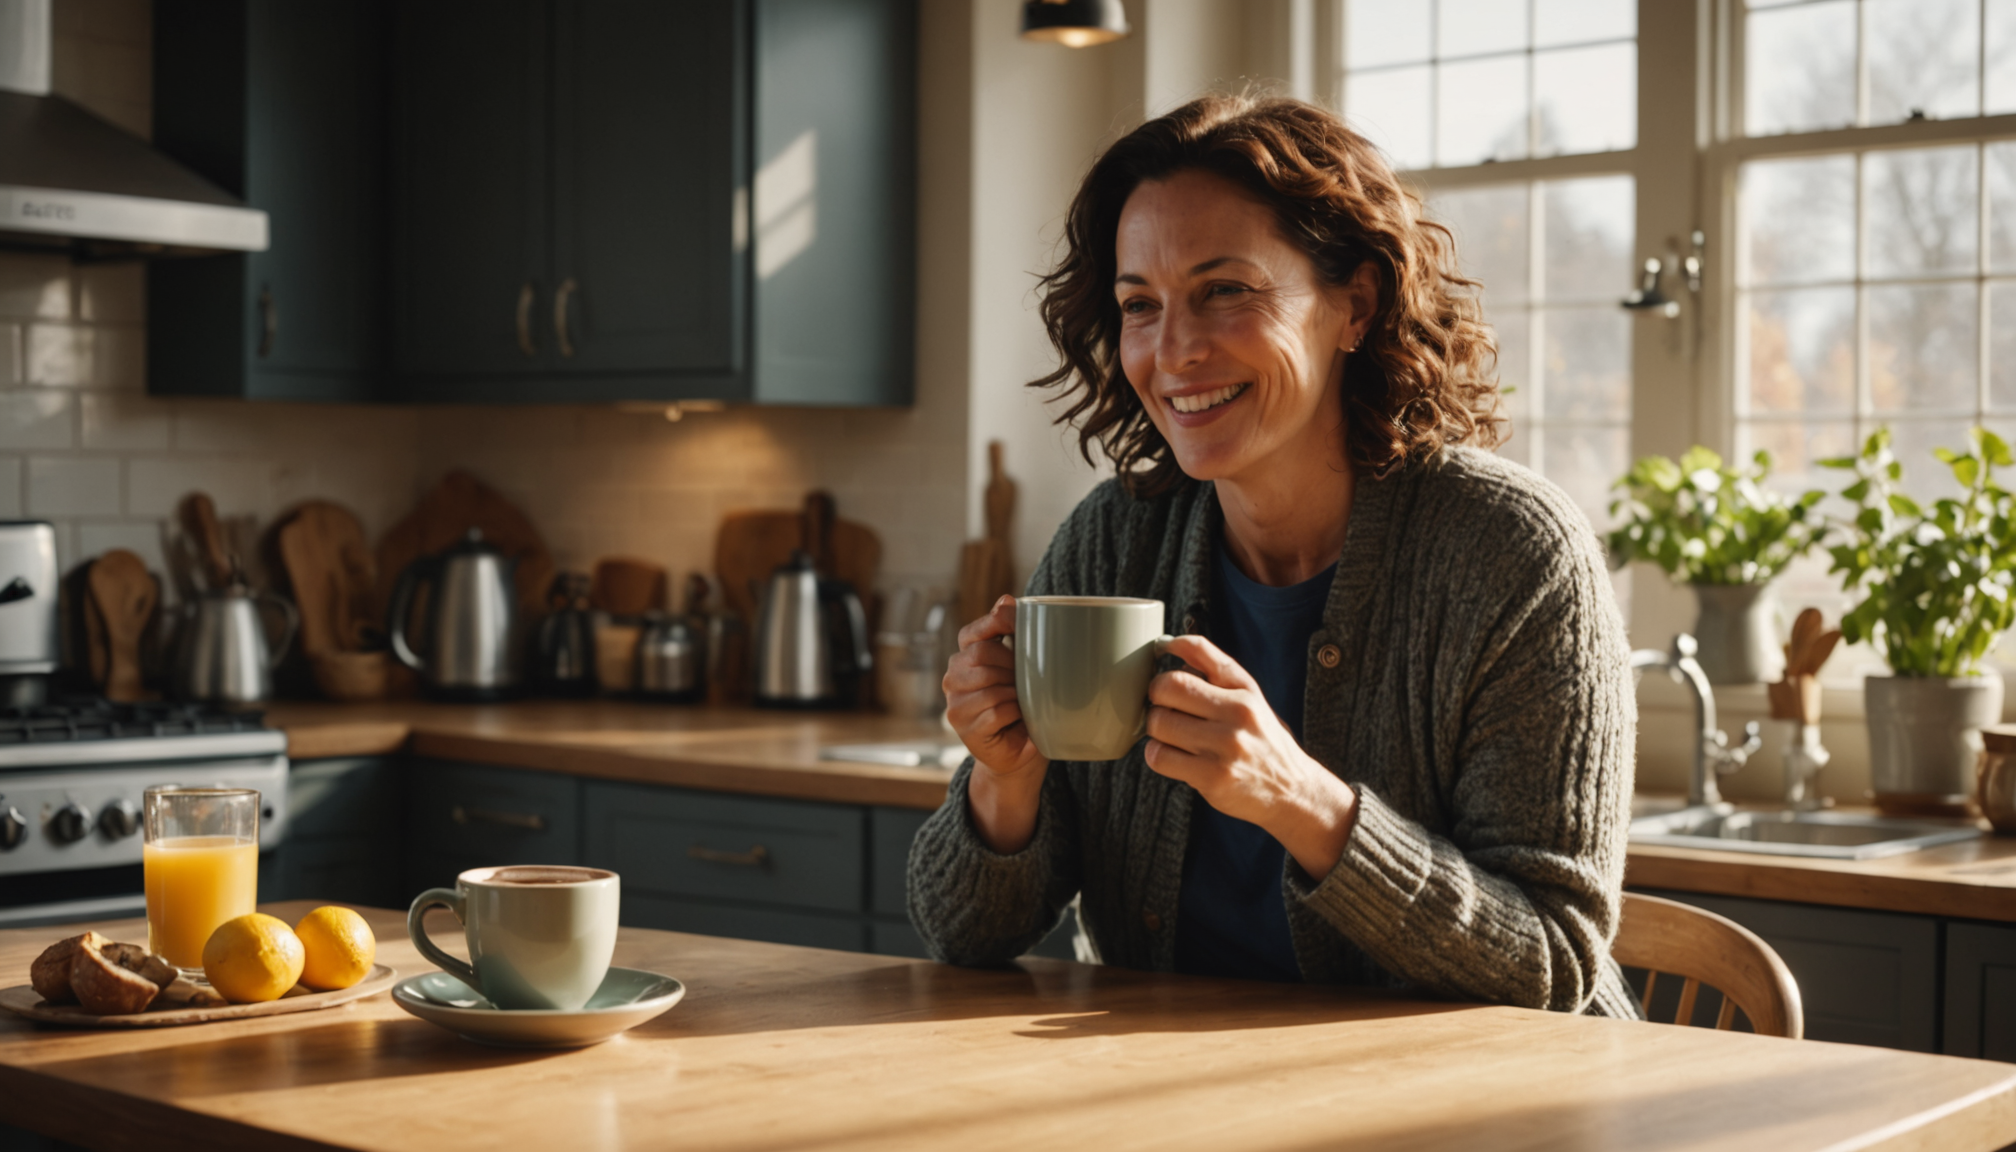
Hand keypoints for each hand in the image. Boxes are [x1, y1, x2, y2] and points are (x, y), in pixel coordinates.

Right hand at [943, 596, 1047, 851]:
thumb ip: (1011, 634)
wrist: (1020, 754)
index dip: (995, 624)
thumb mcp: (1022, 667)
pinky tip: (1019, 719)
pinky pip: (996, 709)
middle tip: (1029, 679)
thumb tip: (1006, 598)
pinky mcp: (964, 727)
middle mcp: (953, 677)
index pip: (973, 632)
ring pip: (990, 684)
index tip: (1018, 624)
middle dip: (1012, 665)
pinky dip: (1015, 714)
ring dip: (1016, 692)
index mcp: (965, 656)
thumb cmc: (1024, 706)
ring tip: (1023, 702)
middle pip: (982, 655)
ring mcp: (955, 703)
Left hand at [1143, 635, 1357, 879]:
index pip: (1194, 654)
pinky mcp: (1212, 778)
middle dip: (1156, 697)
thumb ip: (1214, 667)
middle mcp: (1238, 715)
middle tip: (1165, 708)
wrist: (1291, 789)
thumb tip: (1172, 644)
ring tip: (1172, 736)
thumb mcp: (1250, 696)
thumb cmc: (1262, 739)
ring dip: (1156, 730)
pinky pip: (1160, 757)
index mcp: (1244, 691)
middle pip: (1167, 688)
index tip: (1162, 664)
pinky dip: (1157, 755)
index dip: (1167, 658)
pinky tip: (1172, 756)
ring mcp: (1225, 747)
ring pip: (1159, 723)